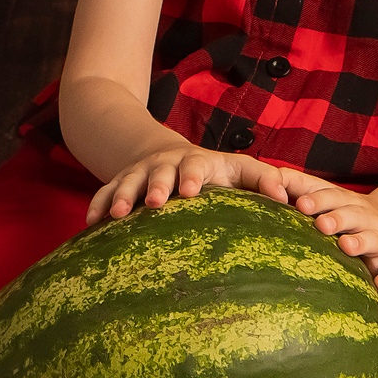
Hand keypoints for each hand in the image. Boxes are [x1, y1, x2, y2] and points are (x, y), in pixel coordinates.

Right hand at [85, 145, 290, 224]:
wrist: (162, 152)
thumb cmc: (212, 171)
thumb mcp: (237, 169)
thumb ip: (263, 180)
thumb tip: (288, 199)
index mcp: (196, 162)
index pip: (197, 164)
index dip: (194, 175)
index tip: (193, 191)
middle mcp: (166, 164)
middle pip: (160, 171)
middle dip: (157, 184)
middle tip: (156, 202)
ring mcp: (139, 172)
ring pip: (129, 181)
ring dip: (124, 196)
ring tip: (119, 216)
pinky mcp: (119, 183)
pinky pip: (104, 193)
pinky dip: (98, 206)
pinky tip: (90, 225)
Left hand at [272, 168, 377, 293]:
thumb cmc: (346, 211)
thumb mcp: (327, 195)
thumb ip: (297, 185)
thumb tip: (264, 181)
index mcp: (344, 201)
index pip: (330, 196)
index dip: (317, 200)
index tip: (301, 204)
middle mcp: (364, 217)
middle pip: (351, 214)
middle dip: (337, 218)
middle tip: (321, 224)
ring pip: (371, 238)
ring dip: (360, 242)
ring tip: (347, 246)